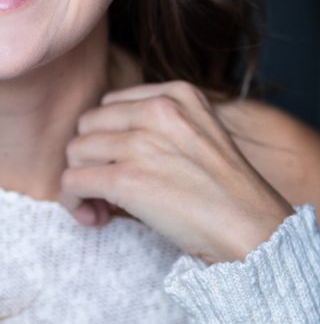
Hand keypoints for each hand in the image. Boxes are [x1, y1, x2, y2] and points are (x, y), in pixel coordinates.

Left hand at [59, 80, 294, 263]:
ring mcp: (141, 143)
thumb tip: (101, 141)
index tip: (119, 163)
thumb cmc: (225, 191)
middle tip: (107, 187)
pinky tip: (94, 216)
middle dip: (90, 157)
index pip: (110, 104)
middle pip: (88, 124)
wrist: (252, 229)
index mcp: (177, 94)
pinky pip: (71, 181)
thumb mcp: (199, 132)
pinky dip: (73, 201)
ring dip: (80, 181)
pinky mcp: (126, 179)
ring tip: (101, 205)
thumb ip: (157, 123)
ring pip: (74, 151)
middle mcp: (158, 111)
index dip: (108, 137)